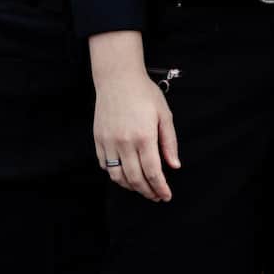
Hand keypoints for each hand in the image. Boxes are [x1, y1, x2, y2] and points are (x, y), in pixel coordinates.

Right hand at [93, 70, 180, 202]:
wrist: (118, 77)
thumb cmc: (143, 92)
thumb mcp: (163, 114)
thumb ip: (169, 141)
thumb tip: (174, 165)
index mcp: (144, 136)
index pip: (153, 172)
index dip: (160, 188)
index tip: (166, 196)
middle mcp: (125, 142)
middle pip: (136, 179)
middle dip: (147, 192)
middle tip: (156, 196)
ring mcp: (109, 141)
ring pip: (118, 176)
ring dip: (131, 187)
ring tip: (141, 187)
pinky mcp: (99, 139)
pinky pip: (105, 165)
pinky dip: (115, 174)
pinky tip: (124, 173)